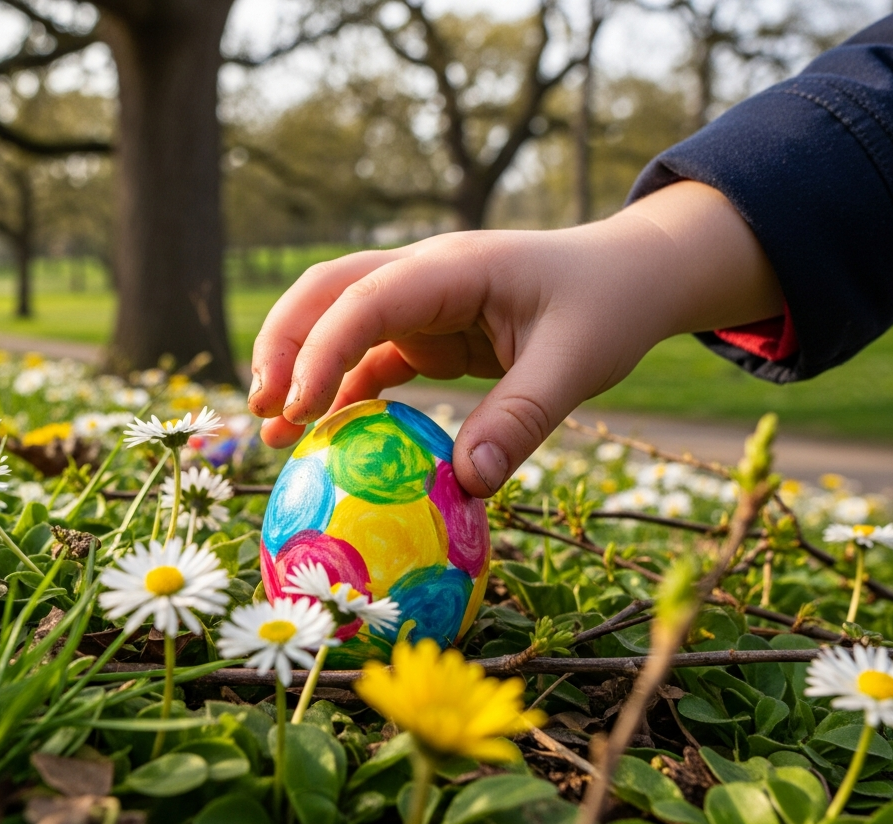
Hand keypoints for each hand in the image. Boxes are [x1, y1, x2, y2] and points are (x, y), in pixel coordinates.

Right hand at [247, 181, 781, 496]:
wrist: (630, 277)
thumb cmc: (608, 306)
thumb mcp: (577, 362)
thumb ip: (521, 419)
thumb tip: (468, 488)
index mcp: (453, 268)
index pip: (366, 298)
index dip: (322, 349)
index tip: (299, 408)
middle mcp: (423, 277)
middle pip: (325, 292)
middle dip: (283, 345)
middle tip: (262, 411)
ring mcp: (420, 304)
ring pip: (335, 322)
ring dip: (299, 368)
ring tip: (273, 432)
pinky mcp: (426, 334)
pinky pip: (368, 359)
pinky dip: (339, 394)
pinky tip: (321, 436)